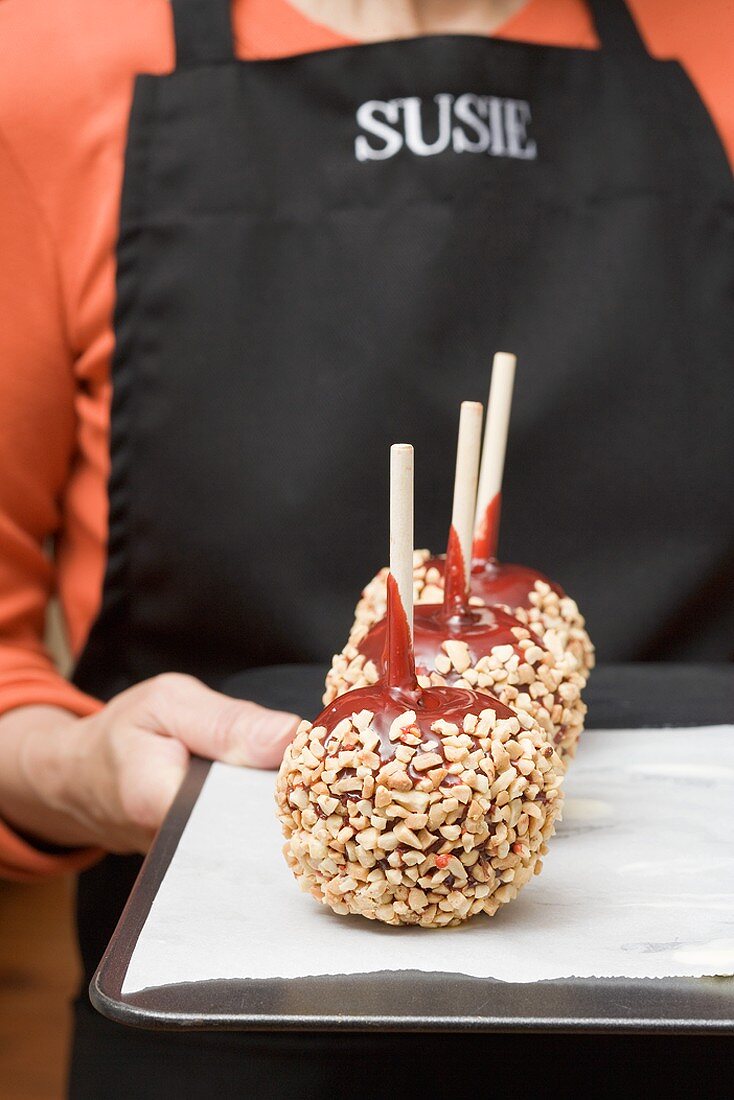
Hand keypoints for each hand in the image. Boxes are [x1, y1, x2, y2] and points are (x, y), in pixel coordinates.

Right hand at [8, 674, 300, 854]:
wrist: (77, 775)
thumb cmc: (124, 733)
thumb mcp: (170, 703)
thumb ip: (228, 721)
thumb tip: (291, 734)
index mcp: (164, 804)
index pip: (244, 811)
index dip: (290, 793)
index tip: (323, 776)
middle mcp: (176, 849)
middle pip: (254, 837)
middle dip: (295, 811)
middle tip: (330, 785)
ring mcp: (188, 866)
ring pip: (252, 847)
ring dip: (284, 822)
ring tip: (314, 796)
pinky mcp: (199, 867)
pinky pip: (242, 851)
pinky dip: (264, 828)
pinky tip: (289, 809)